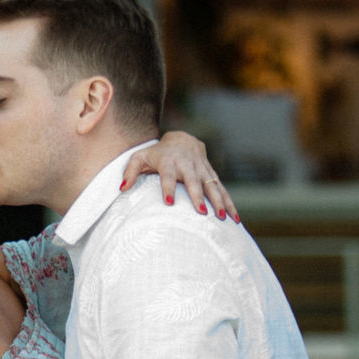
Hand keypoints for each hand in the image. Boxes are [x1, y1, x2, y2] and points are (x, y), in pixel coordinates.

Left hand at [122, 131, 238, 222]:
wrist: (182, 139)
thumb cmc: (157, 154)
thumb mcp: (140, 157)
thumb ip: (130, 172)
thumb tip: (122, 189)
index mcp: (169, 162)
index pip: (168, 175)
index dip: (169, 187)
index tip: (169, 202)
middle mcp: (187, 165)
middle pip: (194, 181)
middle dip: (198, 196)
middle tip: (202, 213)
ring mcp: (202, 169)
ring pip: (212, 186)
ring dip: (219, 202)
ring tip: (224, 218)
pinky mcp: (212, 174)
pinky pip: (222, 189)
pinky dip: (230, 203)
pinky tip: (235, 219)